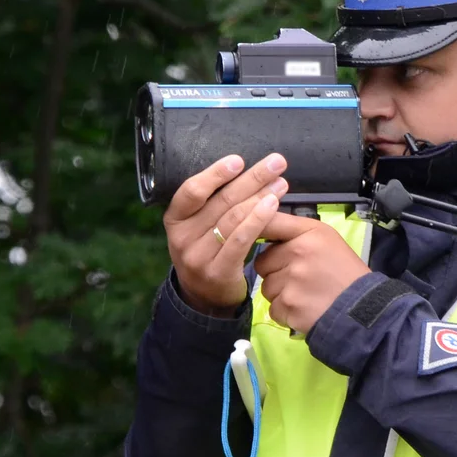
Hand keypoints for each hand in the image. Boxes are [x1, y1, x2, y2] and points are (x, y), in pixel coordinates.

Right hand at [162, 153, 289, 315]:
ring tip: (281, 184)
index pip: (192, 191)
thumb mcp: (199, 226)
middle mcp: (182, 237)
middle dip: (251, 178)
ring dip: (261, 196)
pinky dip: (258, 220)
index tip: (239, 160)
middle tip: (276, 163)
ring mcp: (198, 256)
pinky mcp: (217, 271)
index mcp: (175, 218)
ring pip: (233, 218)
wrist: (205, 296)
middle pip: (220, 201)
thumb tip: (247, 170)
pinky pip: (241, 241)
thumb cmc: (208, 249)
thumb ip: (214, 202)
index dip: (215, 173)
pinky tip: (273, 206)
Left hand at [253, 212, 371, 333]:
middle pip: (262, 262)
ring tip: (304, 294)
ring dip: (280, 294)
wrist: (363, 308)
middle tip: (298, 278)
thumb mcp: (328, 240)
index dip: (259, 231)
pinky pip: (273, 308)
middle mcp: (297, 253)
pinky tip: (304, 309)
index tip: (255, 238)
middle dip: (275, 272)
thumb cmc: (346, 272)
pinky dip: (285, 312)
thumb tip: (263, 227)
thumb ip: (296, 232)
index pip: (271, 223)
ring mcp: (291, 281)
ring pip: (266, 287)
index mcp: (309, 233)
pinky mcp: (289, 306)